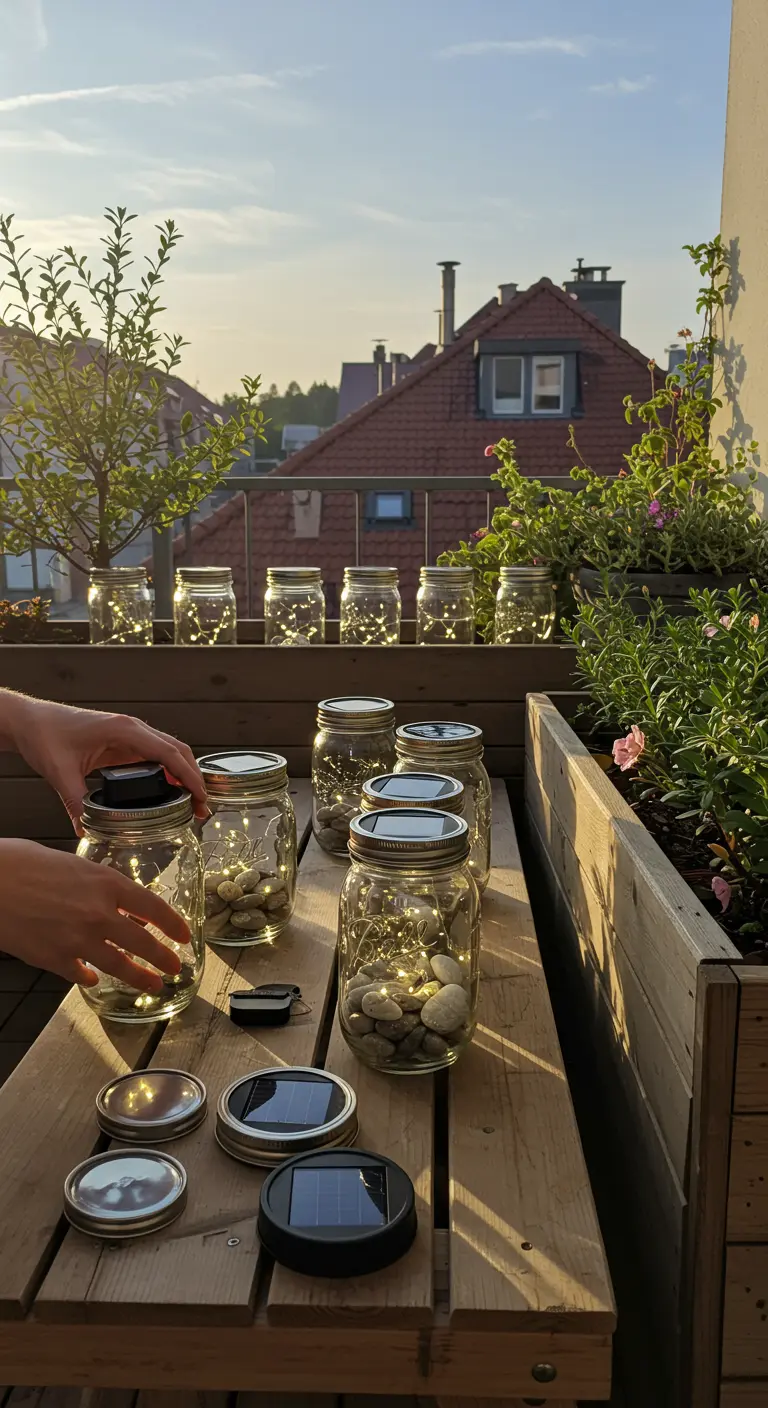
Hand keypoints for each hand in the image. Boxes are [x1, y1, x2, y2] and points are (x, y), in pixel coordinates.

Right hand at [0, 839, 190, 990]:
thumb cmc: (22, 863)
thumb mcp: (72, 864)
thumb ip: (96, 885)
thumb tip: (113, 901)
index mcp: (106, 883)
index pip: (153, 907)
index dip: (173, 924)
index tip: (183, 935)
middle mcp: (99, 915)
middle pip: (143, 942)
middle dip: (163, 958)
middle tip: (175, 968)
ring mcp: (78, 941)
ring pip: (119, 966)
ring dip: (139, 977)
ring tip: (151, 984)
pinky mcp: (55, 960)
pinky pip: (80, 974)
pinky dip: (88, 977)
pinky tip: (91, 978)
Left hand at [1, 693, 207, 833]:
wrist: (31, 720)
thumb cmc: (45, 733)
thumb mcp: (60, 771)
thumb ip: (75, 801)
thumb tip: (85, 829)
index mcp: (123, 730)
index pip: (168, 753)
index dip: (189, 776)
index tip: (202, 797)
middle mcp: (132, 728)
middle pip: (177, 750)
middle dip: (194, 778)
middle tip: (201, 807)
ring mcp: (129, 734)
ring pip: (168, 752)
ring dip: (183, 774)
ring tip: (190, 803)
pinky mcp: (122, 742)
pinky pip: (153, 756)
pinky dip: (167, 772)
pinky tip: (168, 792)